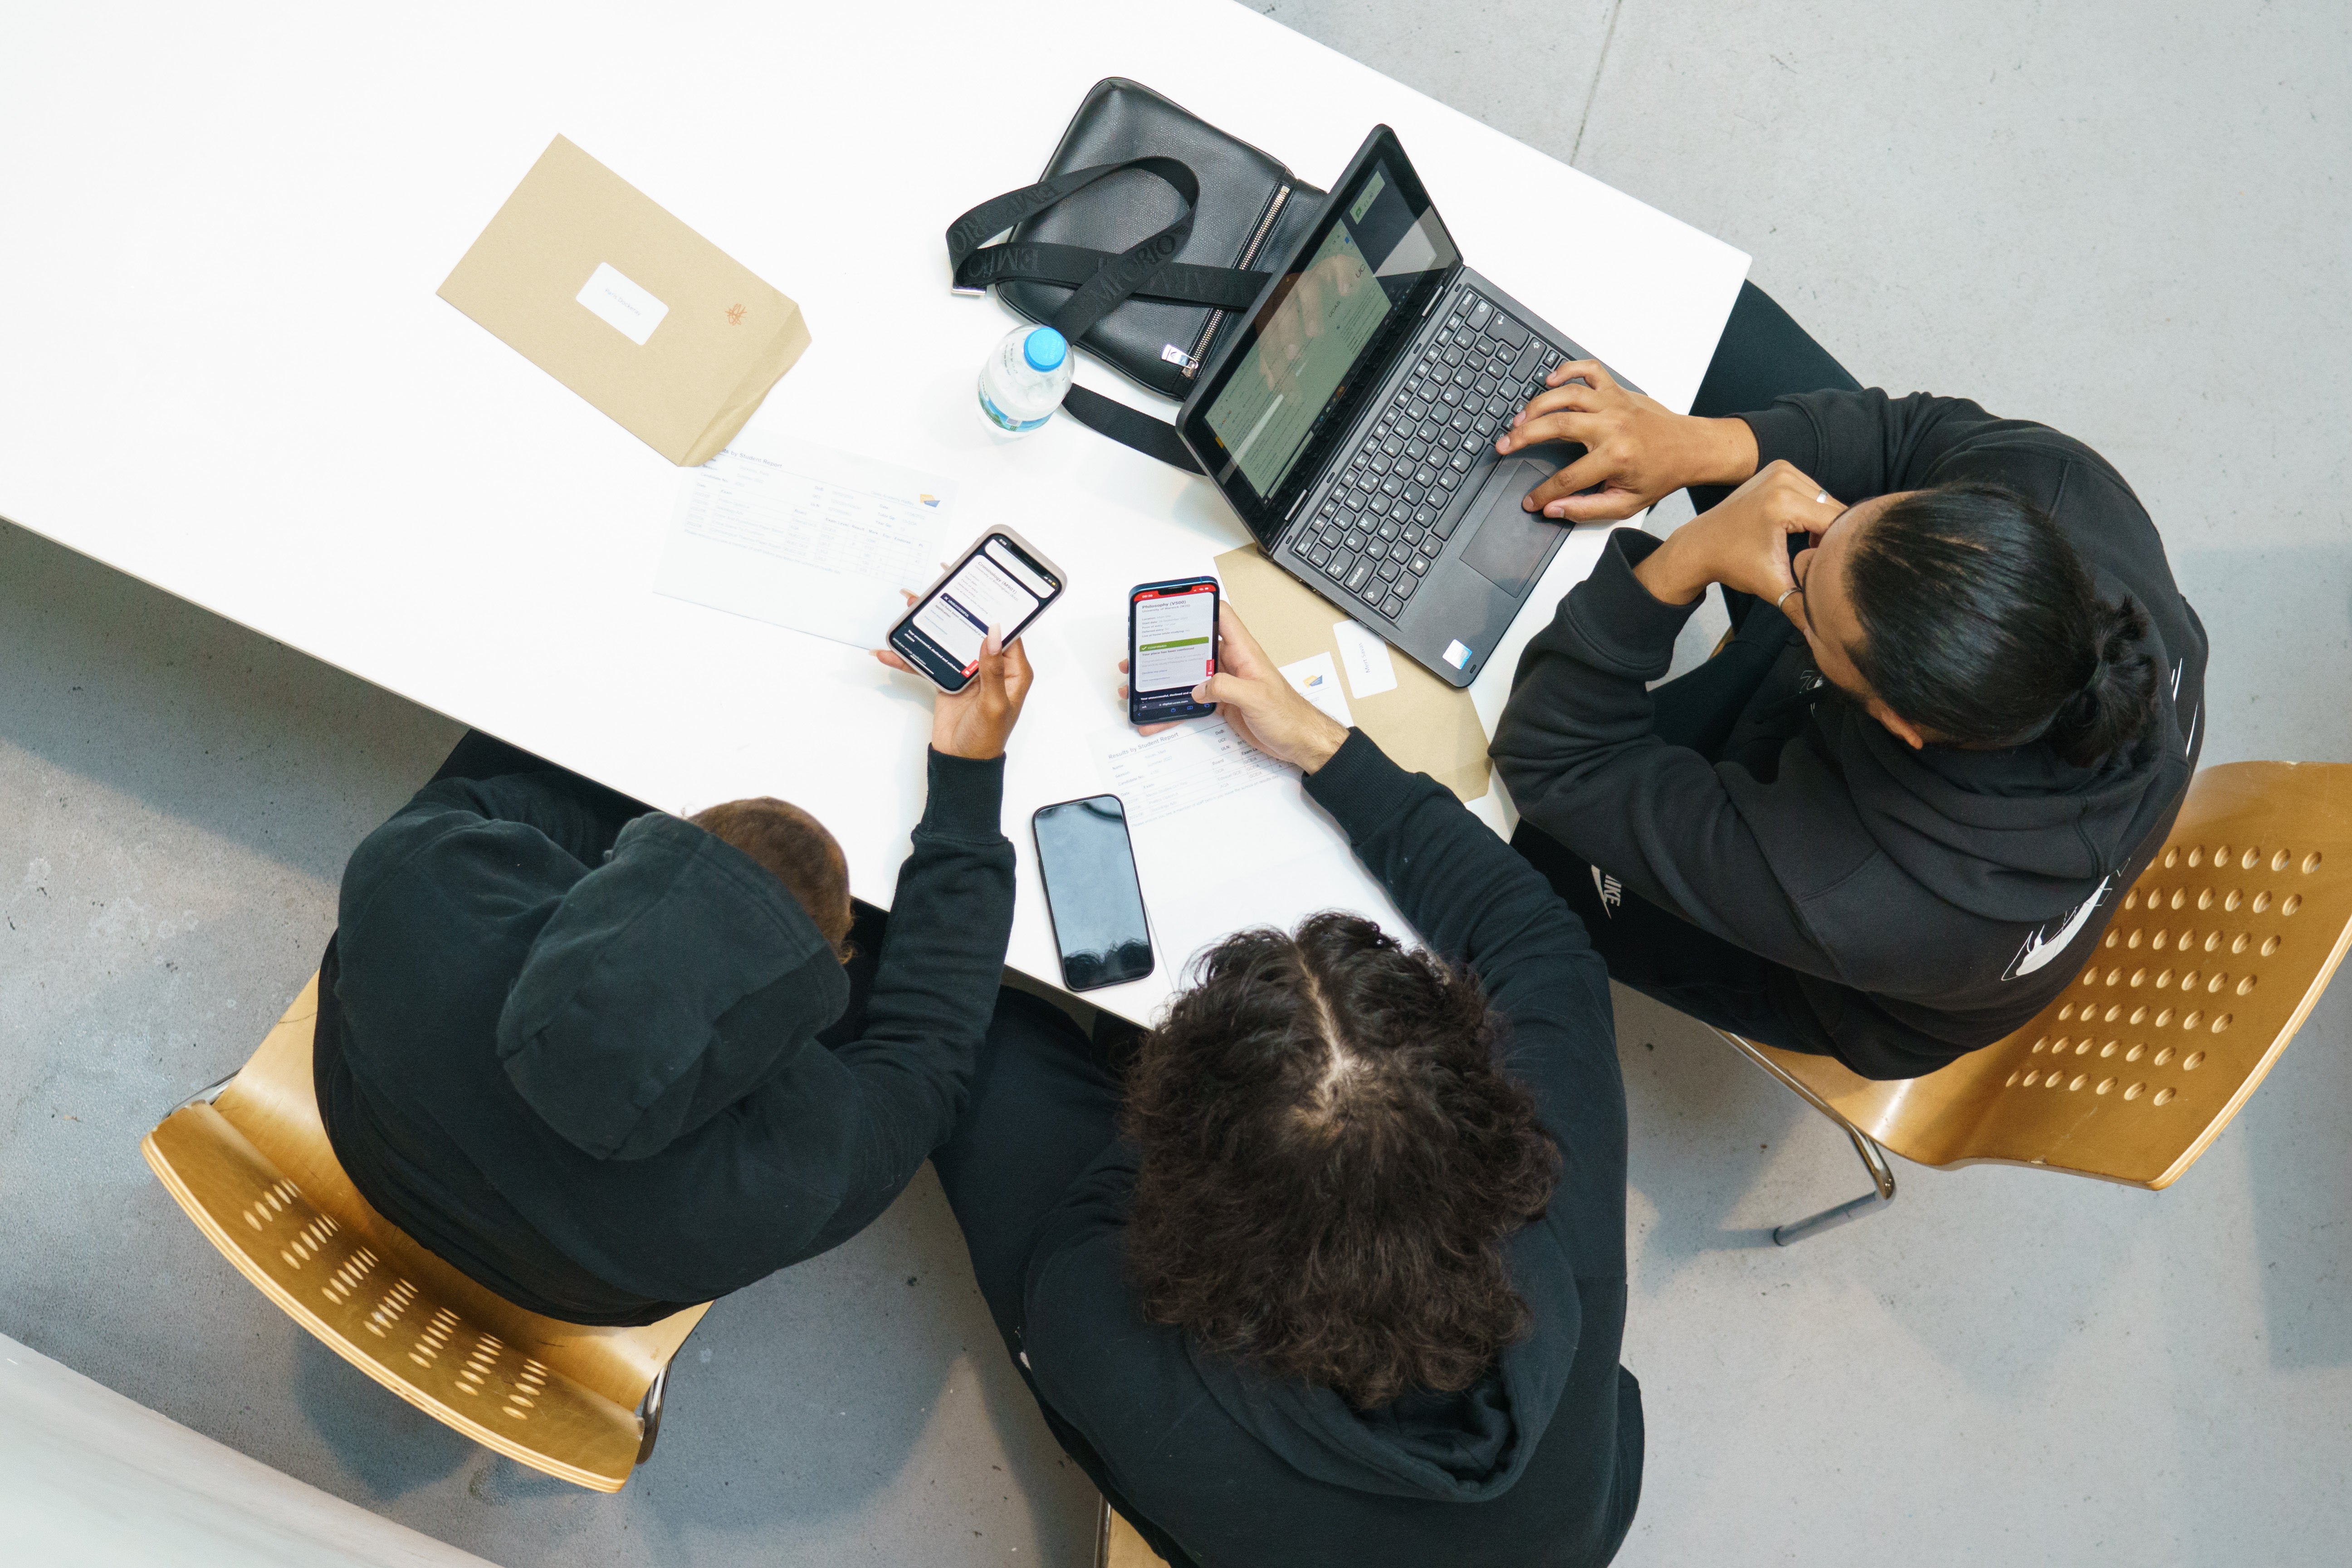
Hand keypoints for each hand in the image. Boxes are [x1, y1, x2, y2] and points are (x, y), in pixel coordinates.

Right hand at [875, 597, 1033, 758]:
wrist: (962, 764)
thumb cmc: (987, 740)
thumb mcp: (994, 704)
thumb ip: (993, 668)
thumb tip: (993, 632)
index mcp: (1015, 669)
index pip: (1006, 630)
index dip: (992, 606)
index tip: (977, 585)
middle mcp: (994, 666)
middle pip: (974, 629)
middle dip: (955, 608)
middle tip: (936, 587)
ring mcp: (969, 672)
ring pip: (950, 640)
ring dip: (930, 626)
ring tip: (911, 607)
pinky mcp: (949, 681)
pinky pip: (931, 662)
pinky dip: (911, 657)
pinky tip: (891, 651)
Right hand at [1116, 607, 1347, 772]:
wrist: (1298, 742)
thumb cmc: (1288, 715)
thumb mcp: (1257, 697)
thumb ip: (1226, 687)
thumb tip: (1198, 686)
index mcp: (1243, 651)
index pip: (1220, 616)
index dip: (1199, 605)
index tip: (1174, 603)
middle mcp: (1231, 662)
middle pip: (1193, 645)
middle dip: (1165, 647)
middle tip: (1140, 652)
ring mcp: (1224, 682)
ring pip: (1187, 675)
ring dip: (1163, 680)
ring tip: (1138, 684)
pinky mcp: (1221, 703)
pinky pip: (1192, 701)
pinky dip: (1174, 709)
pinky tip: (1157, 717)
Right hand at [1495, 359, 1758, 521]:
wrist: (1690, 448)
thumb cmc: (1660, 474)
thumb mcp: (1627, 503)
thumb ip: (1587, 509)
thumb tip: (1553, 509)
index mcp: (1615, 457)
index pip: (1567, 478)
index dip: (1543, 493)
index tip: (1530, 501)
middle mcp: (1612, 426)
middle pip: (1557, 426)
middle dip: (1524, 437)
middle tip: (1504, 446)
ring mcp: (1614, 404)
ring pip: (1567, 394)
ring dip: (1538, 405)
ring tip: (1519, 419)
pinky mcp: (1617, 390)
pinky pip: (1589, 370)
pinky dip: (1568, 369)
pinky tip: (1550, 380)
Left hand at [1633, 460, 1843, 607]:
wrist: (1700, 545)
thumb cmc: (1733, 564)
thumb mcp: (1770, 587)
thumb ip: (1801, 607)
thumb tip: (1823, 637)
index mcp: (1784, 502)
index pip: (1836, 521)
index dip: (1841, 546)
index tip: (1835, 567)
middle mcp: (1784, 477)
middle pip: (1833, 507)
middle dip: (1834, 535)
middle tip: (1822, 559)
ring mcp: (1781, 469)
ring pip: (1826, 499)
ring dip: (1825, 523)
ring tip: (1810, 548)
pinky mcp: (1779, 468)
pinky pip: (1812, 491)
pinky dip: (1812, 510)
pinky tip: (1800, 531)